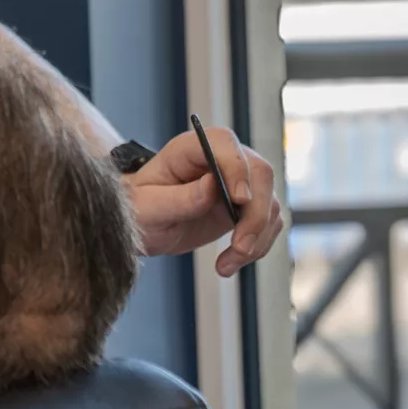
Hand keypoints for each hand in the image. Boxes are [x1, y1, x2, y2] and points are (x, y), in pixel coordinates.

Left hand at [128, 128, 284, 275]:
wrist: (146, 226)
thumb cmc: (139, 209)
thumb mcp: (149, 208)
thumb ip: (178, 198)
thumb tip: (211, 186)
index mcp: (191, 148)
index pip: (225, 144)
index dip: (237, 168)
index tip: (239, 200)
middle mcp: (220, 158)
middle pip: (259, 174)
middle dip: (255, 214)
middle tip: (240, 247)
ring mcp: (238, 181)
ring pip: (268, 202)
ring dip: (257, 237)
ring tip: (226, 264)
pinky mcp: (246, 205)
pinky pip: (267, 222)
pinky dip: (256, 246)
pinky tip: (229, 263)